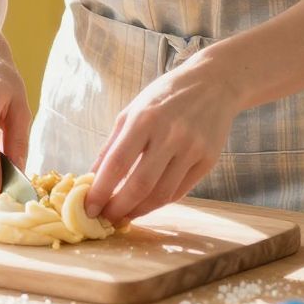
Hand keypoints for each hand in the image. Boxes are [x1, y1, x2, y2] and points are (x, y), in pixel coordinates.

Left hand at [87, 53, 243, 225]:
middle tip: (106, 219)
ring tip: (124, 215)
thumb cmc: (166, 96)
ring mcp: (192, 149)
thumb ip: (111, 145)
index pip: (118, 163)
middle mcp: (170, 134)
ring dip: (139, 211)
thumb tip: (92, 179)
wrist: (213, 84)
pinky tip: (146, 204)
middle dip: (119, 208)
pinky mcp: (208, 160)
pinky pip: (179, 191)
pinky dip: (159, 202)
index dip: (101, 191)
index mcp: (145, 118)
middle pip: (140, 184)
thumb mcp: (132, 111)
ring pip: (161, 194)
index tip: (89, 208)